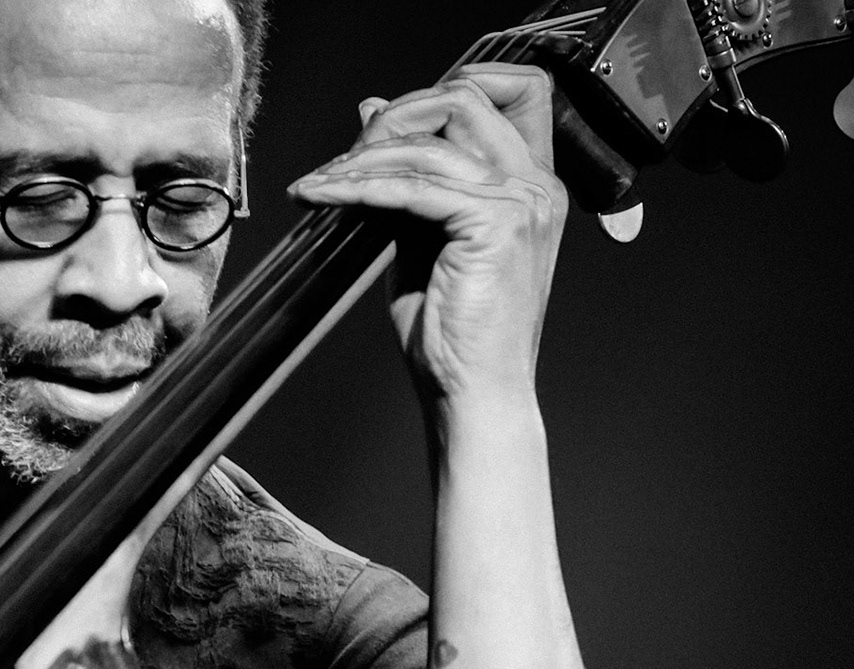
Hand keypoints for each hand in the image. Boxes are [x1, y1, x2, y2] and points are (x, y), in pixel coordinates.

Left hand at [288, 64, 567, 416]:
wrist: (472, 390)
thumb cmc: (450, 330)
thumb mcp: (421, 237)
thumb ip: (406, 176)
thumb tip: (372, 115)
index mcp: (529, 184)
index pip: (504, 93)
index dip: (439, 94)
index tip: (380, 127)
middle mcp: (535, 184)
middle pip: (464, 99)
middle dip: (393, 119)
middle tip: (342, 159)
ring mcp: (522, 202)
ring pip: (427, 145)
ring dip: (359, 160)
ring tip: (318, 187)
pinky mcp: (495, 225)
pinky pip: (411, 187)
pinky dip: (358, 189)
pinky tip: (322, 199)